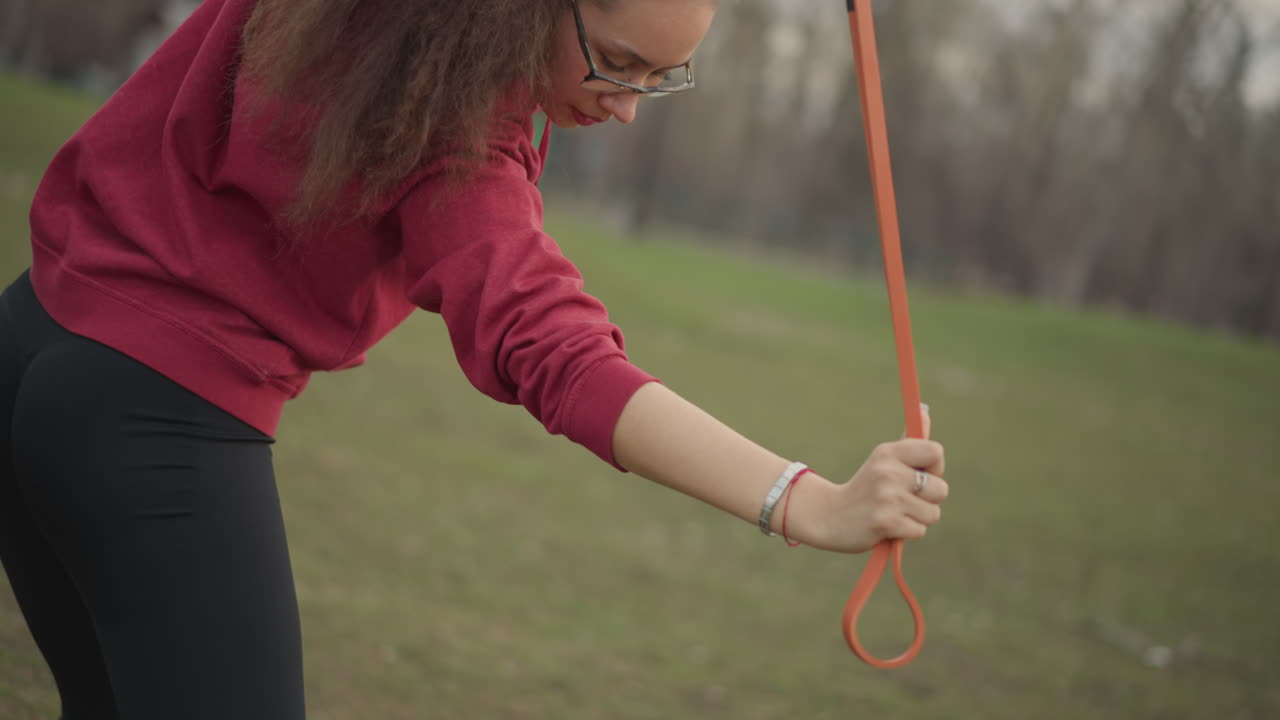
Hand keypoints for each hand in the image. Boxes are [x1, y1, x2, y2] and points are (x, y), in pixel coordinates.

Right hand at [789, 406, 948, 552]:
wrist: (829, 515)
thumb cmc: (865, 488)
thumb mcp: (883, 460)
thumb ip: (909, 443)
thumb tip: (925, 411)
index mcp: (889, 453)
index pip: (936, 452)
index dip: (935, 468)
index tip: (920, 475)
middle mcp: (889, 472)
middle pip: (941, 489)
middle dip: (929, 500)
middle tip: (905, 499)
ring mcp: (887, 498)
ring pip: (932, 514)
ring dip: (918, 518)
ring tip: (895, 513)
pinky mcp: (885, 523)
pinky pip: (919, 530)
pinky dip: (906, 533)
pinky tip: (888, 526)